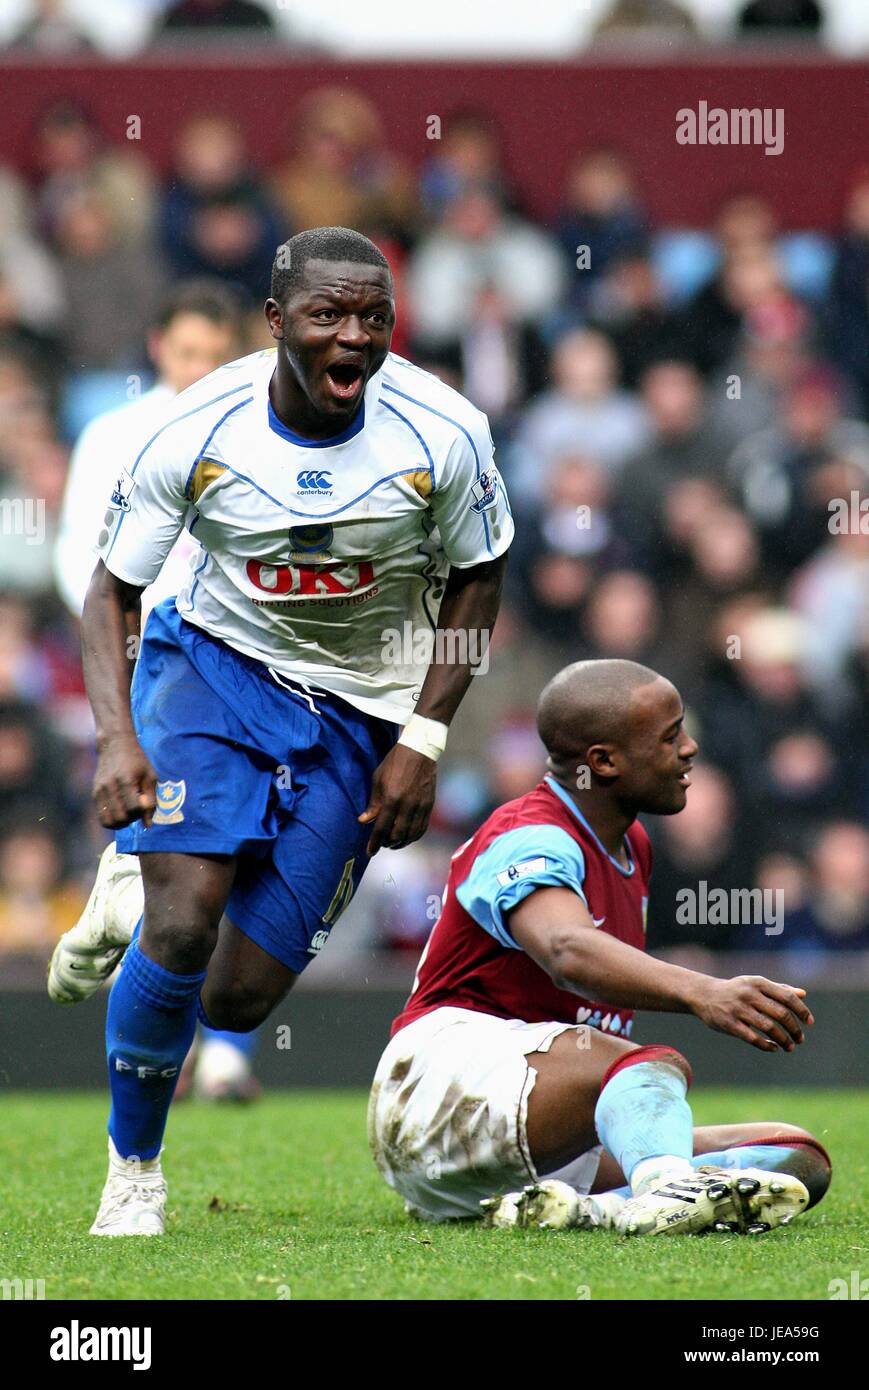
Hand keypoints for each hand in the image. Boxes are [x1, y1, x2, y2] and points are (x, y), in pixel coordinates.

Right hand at [93, 732, 157, 828]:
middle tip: (136, 811)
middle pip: (120, 818)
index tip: (144, 806)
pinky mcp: (94, 793)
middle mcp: (110, 786)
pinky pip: (101, 817)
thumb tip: (148, 825)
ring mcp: (100, 790)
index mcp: (126, 780)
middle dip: (131, 820)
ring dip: (120, 823)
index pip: (134, 809)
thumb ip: (151, 800)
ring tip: (127, 813)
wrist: (115, 745)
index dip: (142, 813)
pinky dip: (112, 819)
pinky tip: (120, 810)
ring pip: (108, 821)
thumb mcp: (150, 776)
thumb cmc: (137, 761)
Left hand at [358, 743, 436, 855]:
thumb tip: (364, 821)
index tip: (369, 852)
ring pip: (411, 835)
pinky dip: (414, 836)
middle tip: (381, 844)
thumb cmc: (395, 763)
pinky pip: (422, 828)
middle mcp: (407, 806)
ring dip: (401, 843)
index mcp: (392, 799)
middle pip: (397, 835)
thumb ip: (373, 803)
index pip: (381, 828)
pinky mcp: (430, 805)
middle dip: (387, 843)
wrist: (420, 750)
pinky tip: (408, 836)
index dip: (374, 843)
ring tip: (393, 843)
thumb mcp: (378, 780)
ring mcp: (421, 806)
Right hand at [690, 975, 813, 1052]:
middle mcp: (749, 994)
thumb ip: (779, 989)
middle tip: (800, 1039)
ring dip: (783, 1040)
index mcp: (758, 983)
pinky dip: (767, 1045)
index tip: (809, 1023)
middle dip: (794, 1029)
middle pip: (781, 1013)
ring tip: (789, 1047)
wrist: (703, 994)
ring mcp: (738, 1009)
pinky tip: (774, 1048)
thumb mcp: (755, 984)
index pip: (787, 996)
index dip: (801, 1010)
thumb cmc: (736, 990)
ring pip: (769, 1027)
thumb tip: (803, 995)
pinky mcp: (729, 1024)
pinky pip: (753, 1038)